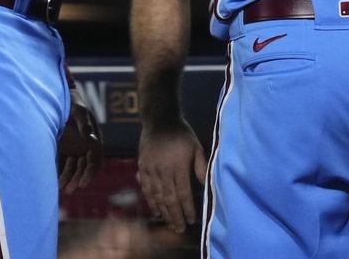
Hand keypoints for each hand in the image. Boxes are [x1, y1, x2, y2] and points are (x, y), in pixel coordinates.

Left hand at [58, 85, 103, 193]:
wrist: (60, 98)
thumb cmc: (72, 103)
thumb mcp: (78, 111)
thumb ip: (84, 123)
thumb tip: (90, 137)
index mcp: (94, 139)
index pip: (95, 160)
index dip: (90, 173)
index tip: (83, 184)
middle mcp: (86, 146)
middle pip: (84, 167)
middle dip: (78, 179)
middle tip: (69, 190)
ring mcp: (75, 147)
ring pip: (74, 168)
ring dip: (70, 178)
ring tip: (61, 189)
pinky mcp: (64, 148)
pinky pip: (64, 164)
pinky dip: (61, 173)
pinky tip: (55, 181)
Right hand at [138, 118, 208, 232]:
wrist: (160, 120)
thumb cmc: (182, 134)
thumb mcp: (196, 146)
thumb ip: (201, 166)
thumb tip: (206, 185)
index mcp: (179, 165)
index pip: (183, 193)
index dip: (187, 208)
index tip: (192, 220)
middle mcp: (163, 170)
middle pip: (169, 199)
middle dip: (175, 216)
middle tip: (180, 229)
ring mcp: (151, 170)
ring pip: (156, 197)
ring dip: (163, 212)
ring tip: (170, 224)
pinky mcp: (142, 168)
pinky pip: (146, 189)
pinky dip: (151, 202)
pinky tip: (157, 211)